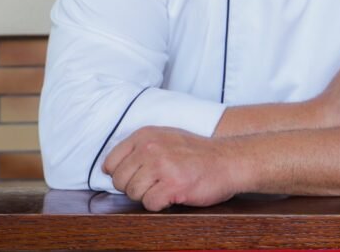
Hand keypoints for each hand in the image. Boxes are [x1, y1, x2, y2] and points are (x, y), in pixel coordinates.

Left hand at [102, 127, 242, 210]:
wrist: (229, 160)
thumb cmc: (198, 153)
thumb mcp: (166, 138)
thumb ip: (140, 148)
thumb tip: (111, 168)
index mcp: (145, 135)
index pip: (111, 162)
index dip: (120, 174)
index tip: (135, 177)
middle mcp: (150, 148)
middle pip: (119, 181)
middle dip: (134, 187)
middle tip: (154, 184)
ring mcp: (161, 166)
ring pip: (133, 194)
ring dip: (148, 196)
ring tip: (166, 187)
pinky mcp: (172, 185)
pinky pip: (150, 204)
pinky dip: (160, 204)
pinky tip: (173, 195)